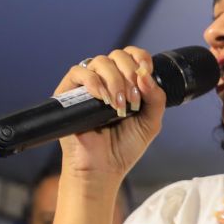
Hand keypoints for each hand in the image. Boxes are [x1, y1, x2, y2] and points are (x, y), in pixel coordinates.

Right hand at [55, 47, 165, 181]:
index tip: (147, 71)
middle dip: (130, 73)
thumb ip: (156, 98)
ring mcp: (87, 86)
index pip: (130, 56)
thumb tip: (145, 74)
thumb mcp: (151, 122)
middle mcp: (106, 81)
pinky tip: (104, 99)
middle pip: (117, 55)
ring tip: (119, 105)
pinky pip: (77, 72)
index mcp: (125, 84)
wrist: (103, 168)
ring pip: (99, 61)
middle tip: (133, 99)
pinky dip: (94, 82)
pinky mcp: (68, 94)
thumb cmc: (124, 147)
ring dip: (115, 80)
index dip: (140, 58)